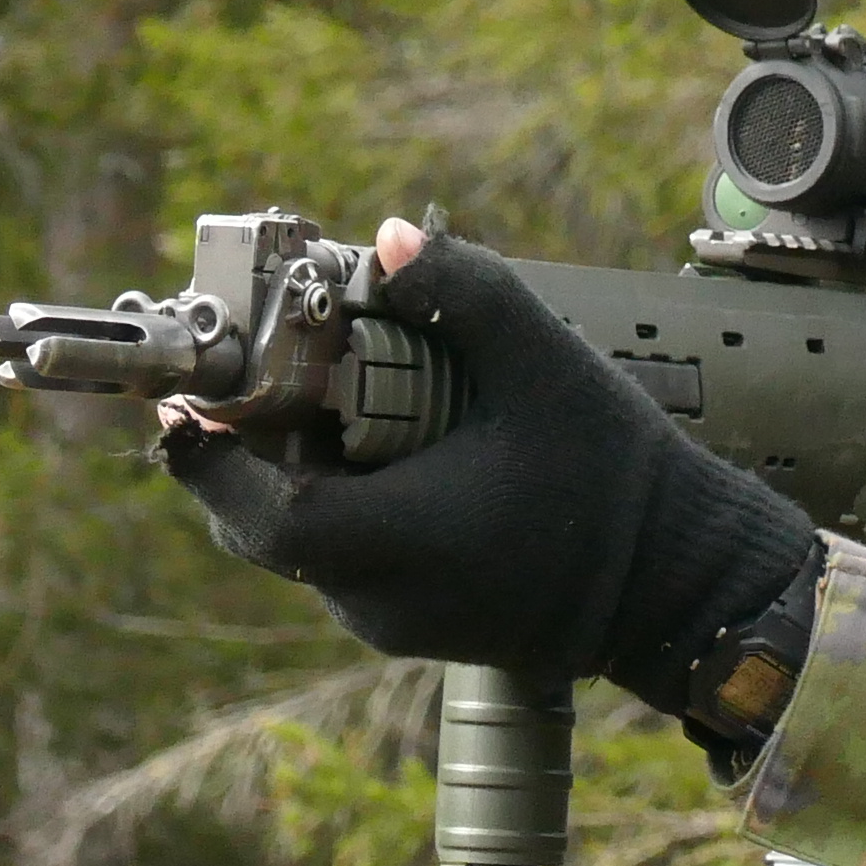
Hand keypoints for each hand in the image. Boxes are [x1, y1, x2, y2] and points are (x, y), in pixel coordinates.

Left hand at [151, 219, 819, 716]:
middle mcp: (376, 597)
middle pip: (262, 525)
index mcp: (395, 540)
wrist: (678, 587)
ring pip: (302, 544)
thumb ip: (467, 295)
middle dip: (247, 452)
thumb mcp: (547, 370)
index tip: (187, 397)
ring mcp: (391, 621)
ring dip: (298, 475)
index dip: (204, 455)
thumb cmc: (617, 480)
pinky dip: (343, 504)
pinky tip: (386, 450)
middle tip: (255, 380)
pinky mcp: (413, 626)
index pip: (255, 511)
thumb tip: (390, 240)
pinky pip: (346, 560)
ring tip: (332, 402)